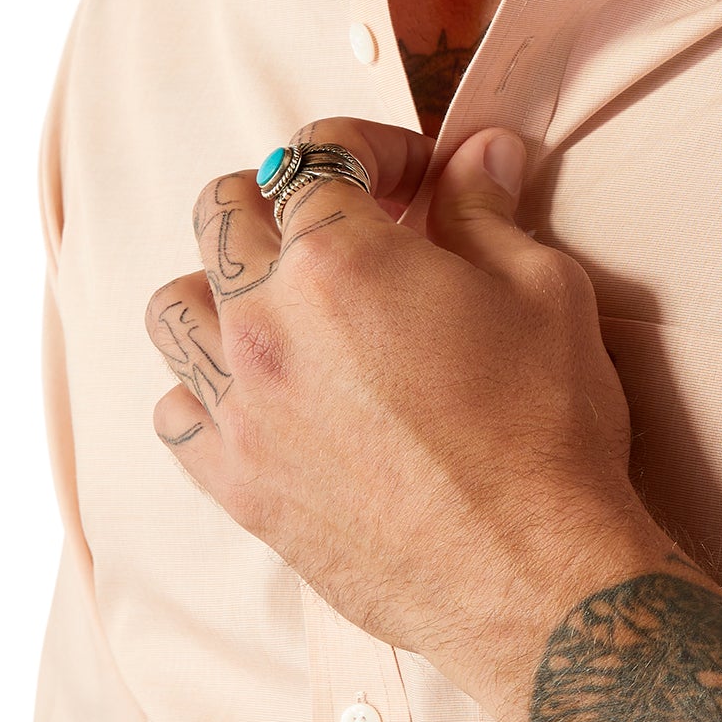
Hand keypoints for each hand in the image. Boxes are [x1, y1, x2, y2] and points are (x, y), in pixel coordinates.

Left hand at [145, 117, 679, 721]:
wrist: (532, 574)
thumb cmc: (547, 427)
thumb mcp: (543, 290)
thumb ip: (488, 210)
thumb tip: (480, 152)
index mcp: (339, 259)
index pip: (317, 155)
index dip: (374, 147)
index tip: (420, 173)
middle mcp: (267, 324)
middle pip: (223, 211)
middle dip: (283, 193)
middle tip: (348, 219)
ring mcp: (241, 409)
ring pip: (173, 307)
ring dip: (223, 282)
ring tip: (285, 299)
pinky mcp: (240, 486)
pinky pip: (176, 414)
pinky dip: (205, 388)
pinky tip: (262, 392)